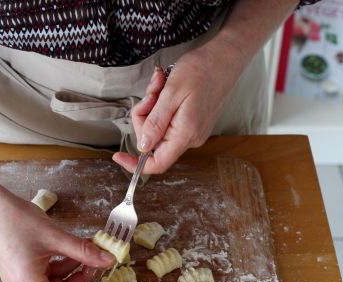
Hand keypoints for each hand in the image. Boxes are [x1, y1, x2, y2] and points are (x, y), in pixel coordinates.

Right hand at [0, 188, 115, 281]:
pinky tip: (72, 252)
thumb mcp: (55, 236)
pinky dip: (61, 268)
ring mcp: (19, 281)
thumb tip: (108, 260)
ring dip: (72, 274)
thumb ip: (84, 251)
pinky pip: (46, 278)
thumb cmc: (15, 219)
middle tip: (97, 268)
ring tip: (87, 255)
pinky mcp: (20, 272)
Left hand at [113, 41, 244, 173]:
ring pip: (157, 128)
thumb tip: (143, 147)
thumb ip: (156, 123)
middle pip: (152, 141)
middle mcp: (190, 138)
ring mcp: (192, 131)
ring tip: (160, 84)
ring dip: (152, 106)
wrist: (224, 58)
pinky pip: (167, 120)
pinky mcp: (191, 123)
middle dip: (144, 116)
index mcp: (185, 134)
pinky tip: (166, 87)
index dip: (135, 164)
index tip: (118, 155)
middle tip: (151, 93)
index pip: (158, 164)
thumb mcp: (171, 94)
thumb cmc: (200, 71)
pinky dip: (161, 105)